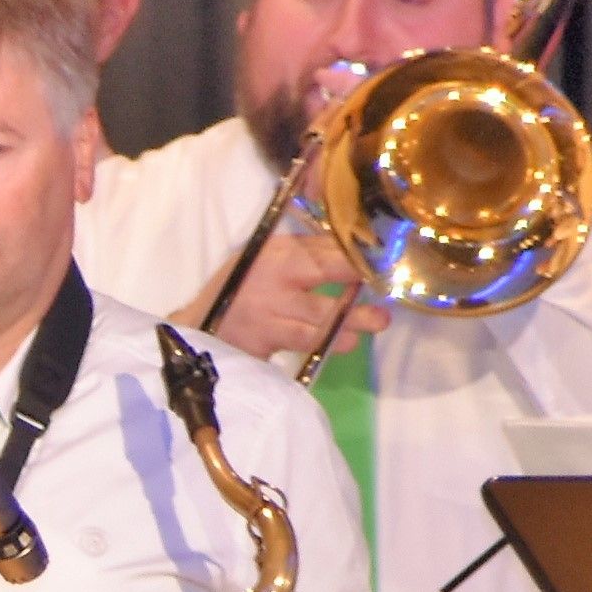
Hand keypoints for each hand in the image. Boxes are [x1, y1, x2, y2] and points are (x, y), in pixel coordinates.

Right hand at [185, 229, 388, 364]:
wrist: (202, 324)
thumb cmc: (244, 283)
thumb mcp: (270, 255)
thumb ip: (311, 250)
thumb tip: (360, 245)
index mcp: (279, 254)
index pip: (327, 253)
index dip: (360, 259)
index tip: (388, 263)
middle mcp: (275, 283)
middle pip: (324, 284)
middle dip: (359, 294)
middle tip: (384, 305)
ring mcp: (269, 316)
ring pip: (317, 323)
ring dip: (348, 327)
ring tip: (373, 326)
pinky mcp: (264, 343)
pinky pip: (303, 346)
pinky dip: (328, 345)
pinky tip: (345, 342)